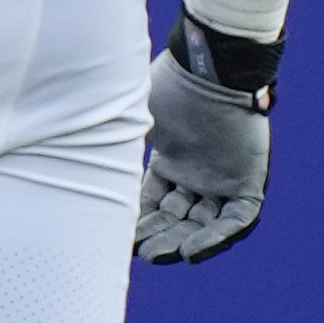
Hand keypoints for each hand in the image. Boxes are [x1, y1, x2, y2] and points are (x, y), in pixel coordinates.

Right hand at [133, 17, 275, 263]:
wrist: (211, 67)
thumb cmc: (171, 87)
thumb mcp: (132, 119)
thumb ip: (113, 143)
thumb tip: (73, 155)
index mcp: (173, 156)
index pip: (156, 200)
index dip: (140, 220)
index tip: (121, 236)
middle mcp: (199, 169)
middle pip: (180, 216)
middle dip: (160, 236)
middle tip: (143, 251)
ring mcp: (225, 175)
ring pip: (207, 222)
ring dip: (185, 241)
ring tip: (162, 254)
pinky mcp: (250, 178)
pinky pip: (239, 218)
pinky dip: (218, 237)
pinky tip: (193, 251)